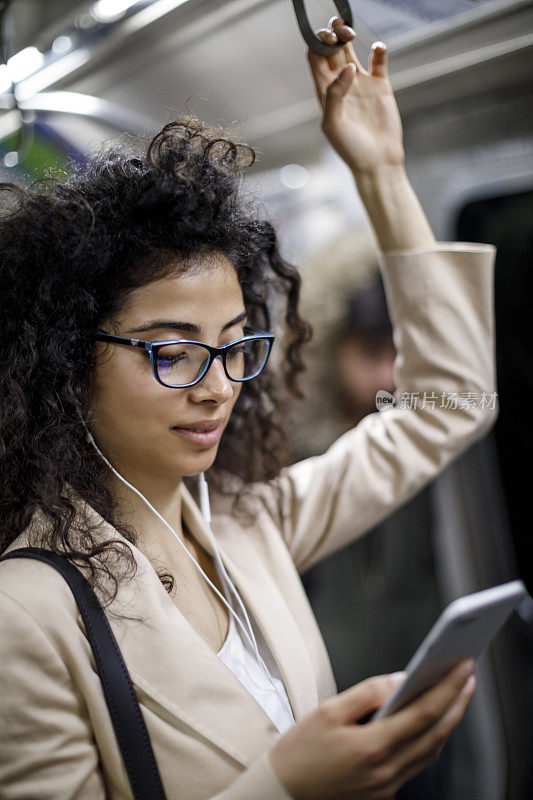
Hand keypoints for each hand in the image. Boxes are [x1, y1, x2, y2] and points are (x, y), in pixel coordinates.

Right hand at [269, 659, 475, 799]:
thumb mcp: (328, 711)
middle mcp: (386, 771)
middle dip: (457, 702)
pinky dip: (430, 739)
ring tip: (455, 694)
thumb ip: (367, 692)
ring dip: (448, 721)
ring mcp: (387, 785)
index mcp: (372, 746)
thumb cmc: (299, 752)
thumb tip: (399, 679)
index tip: (461, 666)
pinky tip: (431, 722)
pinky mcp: (384, 792)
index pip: (423, 713)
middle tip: (468, 675)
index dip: (448, 688)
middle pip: (435, 733)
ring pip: (431, 751)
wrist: (281, 793)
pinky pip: (418, 763)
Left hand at [307, 17, 404, 174]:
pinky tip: (377, 49)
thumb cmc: (351, 149)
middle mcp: (341, 84)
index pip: (315, 59)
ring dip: (348, 35)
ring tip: (349, 31)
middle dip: (332, 34)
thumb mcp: (333, 125)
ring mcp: (360, 83)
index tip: (325, 39)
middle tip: (338, 30)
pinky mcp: (380, 85)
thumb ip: (334, 95)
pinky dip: (378, 50)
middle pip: (332, 49)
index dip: (317, 44)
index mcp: (325, 92)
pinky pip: (378, 60)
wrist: (377, 162)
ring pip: (351, 50)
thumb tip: (346, 69)